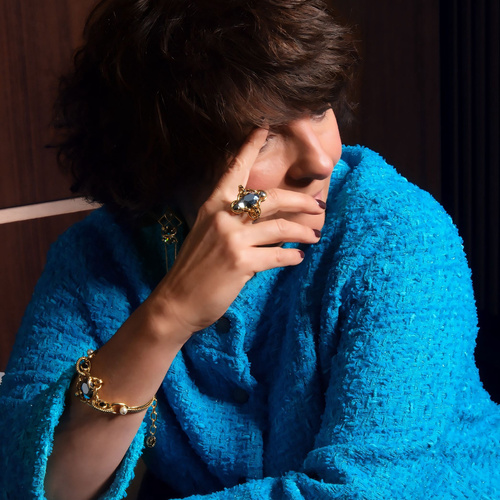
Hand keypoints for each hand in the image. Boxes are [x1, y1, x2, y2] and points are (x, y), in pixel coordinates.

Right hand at [149, 128, 324, 340]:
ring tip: (314, 236)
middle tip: (319, 205)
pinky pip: (278, 254)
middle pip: (272, 198)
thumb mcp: (209, 234)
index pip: (234, 169)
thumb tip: (270, 220)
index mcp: (213, 205)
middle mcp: (223, 216)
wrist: (177, 300)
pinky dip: (292, 256)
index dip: (249, 146)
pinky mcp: (241, 262)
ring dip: (304, 232)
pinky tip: (297, 258)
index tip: (264, 126)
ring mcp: (232, 238)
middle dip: (301, 200)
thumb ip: (235, 221)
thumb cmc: (195, 268)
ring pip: (281, 227)